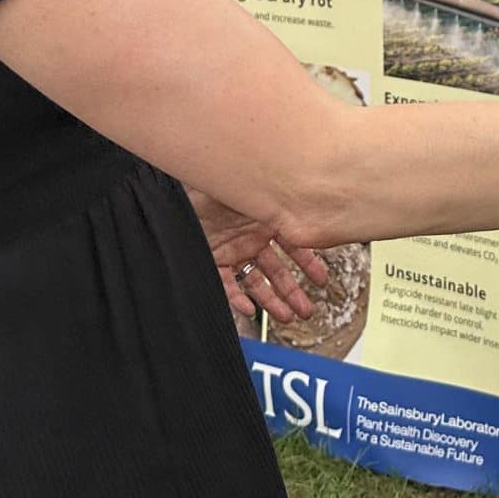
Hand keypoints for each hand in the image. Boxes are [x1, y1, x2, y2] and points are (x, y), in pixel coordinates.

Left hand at [188, 187, 327, 324]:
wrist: (178, 191)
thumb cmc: (218, 181)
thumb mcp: (256, 192)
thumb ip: (279, 201)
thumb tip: (312, 203)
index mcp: (265, 220)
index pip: (293, 246)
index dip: (308, 265)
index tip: (321, 281)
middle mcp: (251, 238)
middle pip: (276, 271)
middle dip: (292, 292)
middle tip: (306, 310)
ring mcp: (232, 251)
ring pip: (255, 282)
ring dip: (271, 300)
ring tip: (286, 316)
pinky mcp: (212, 260)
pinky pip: (227, 285)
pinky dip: (238, 299)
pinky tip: (250, 310)